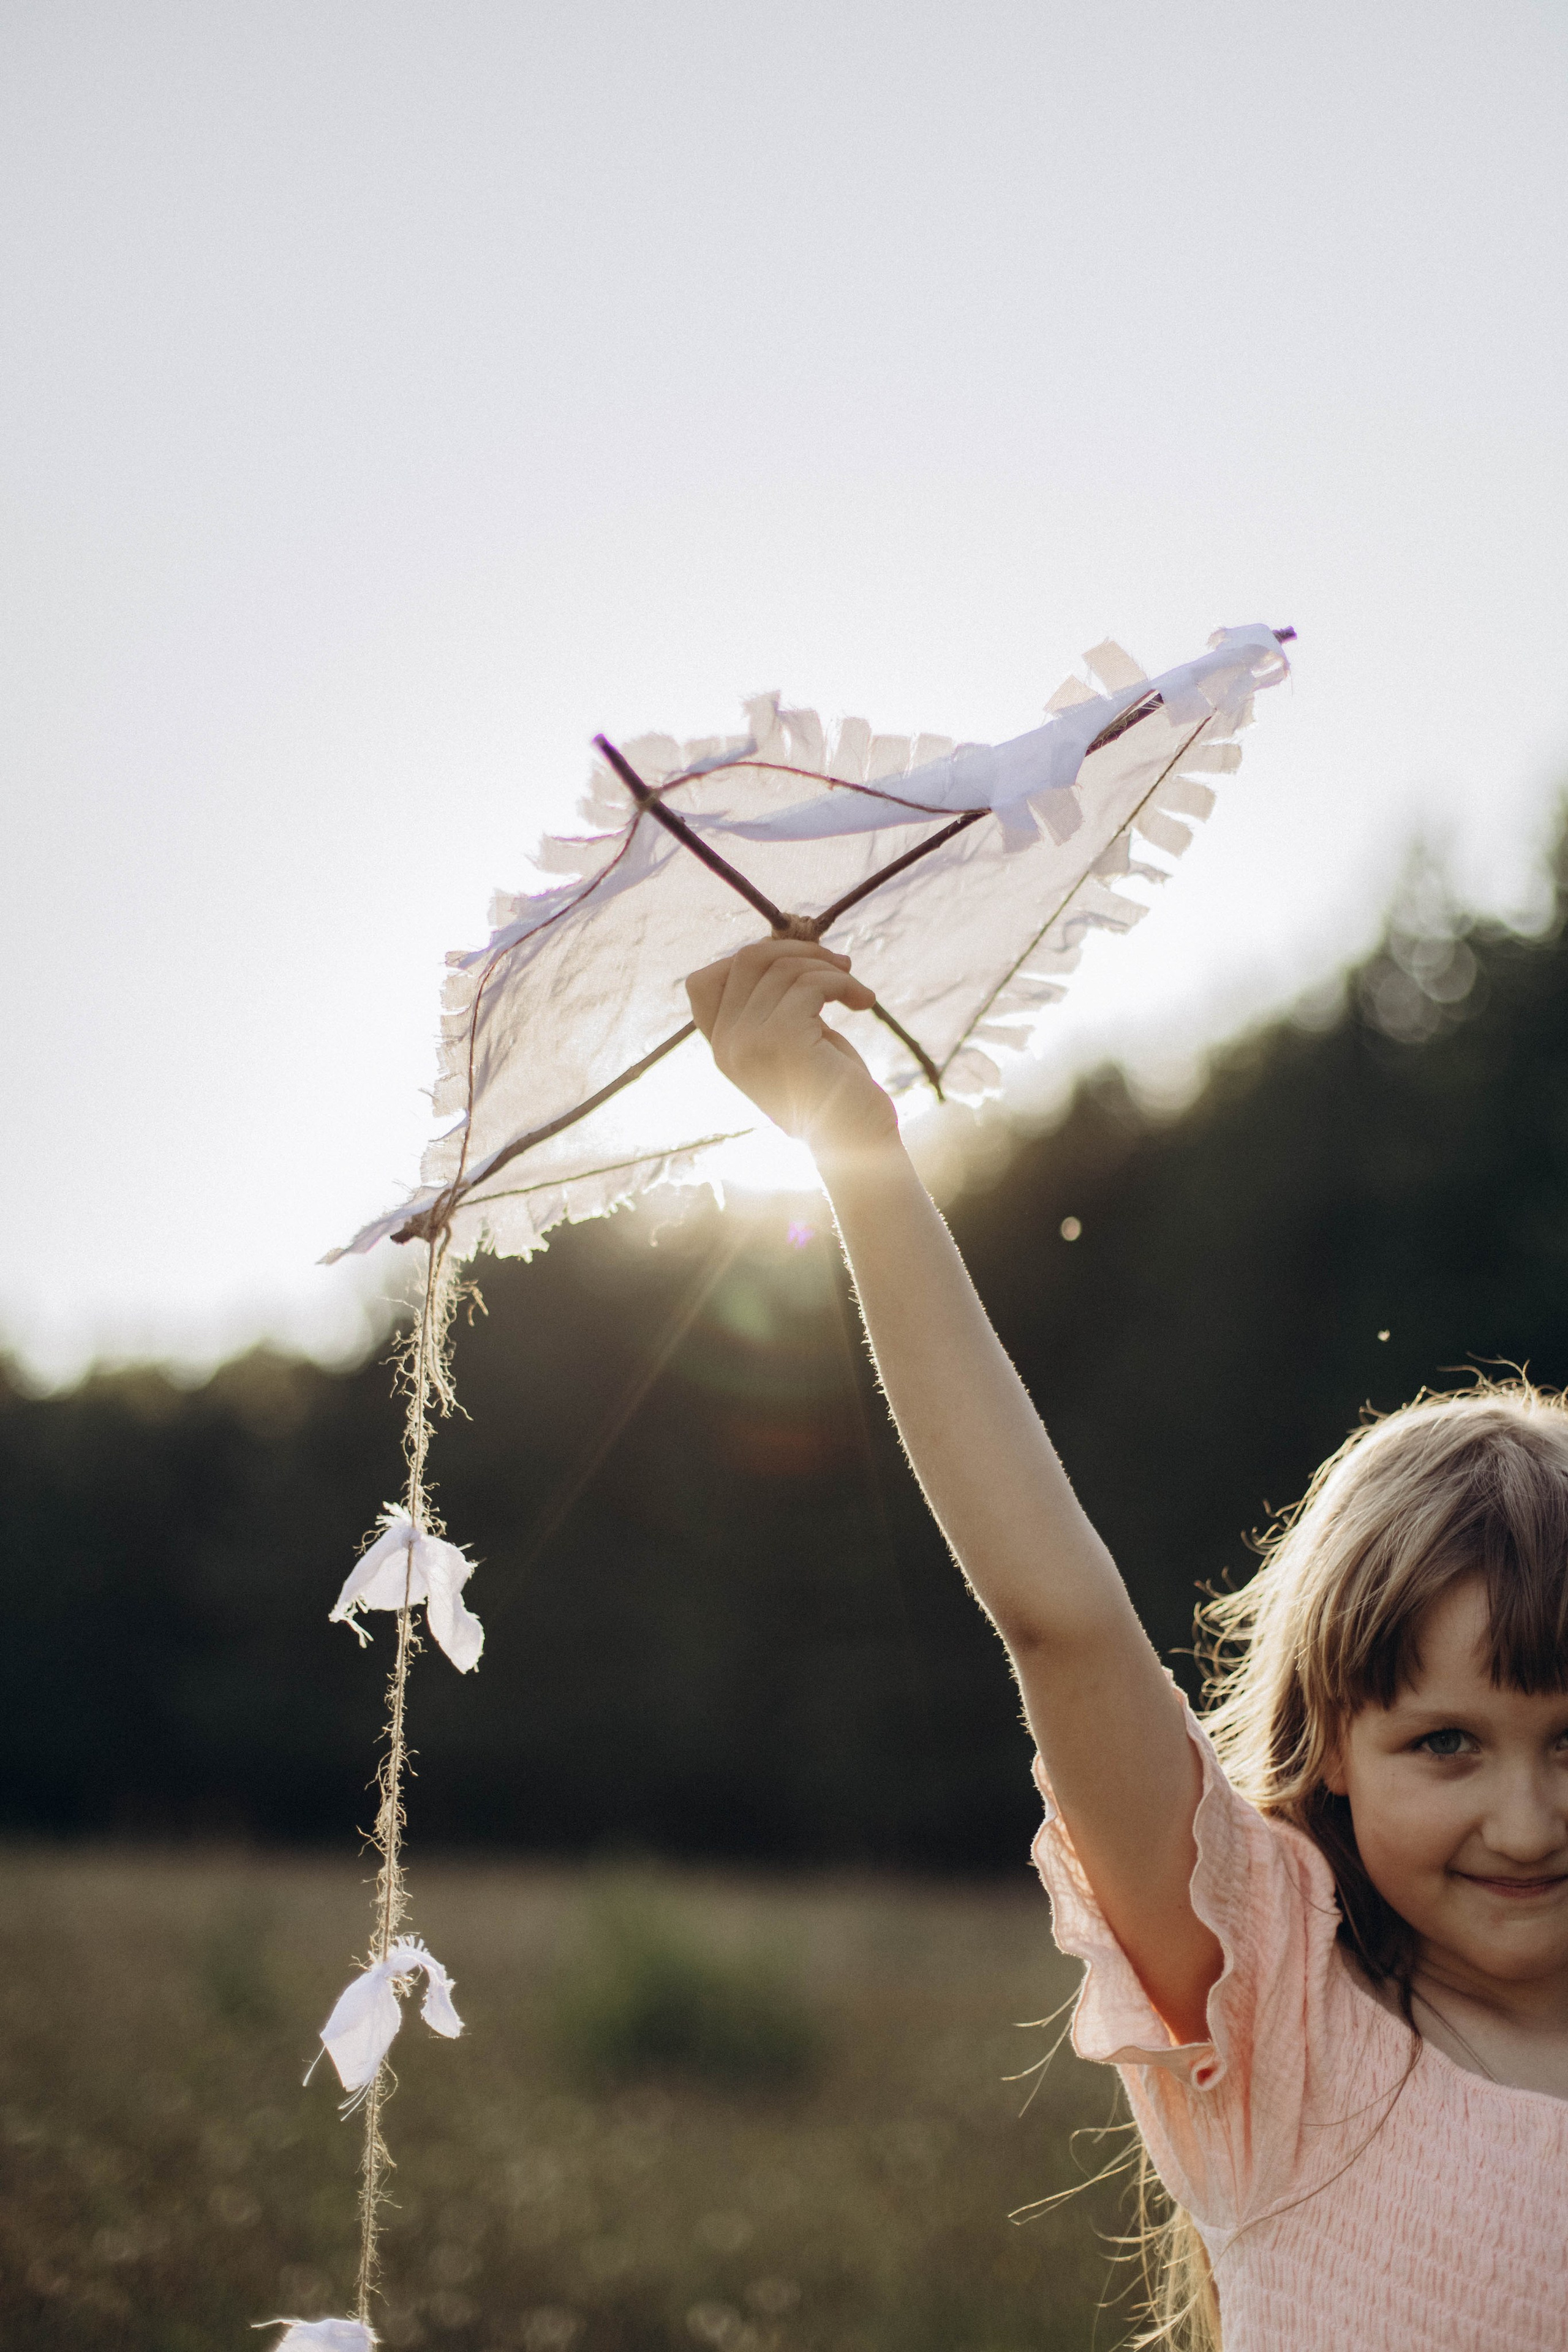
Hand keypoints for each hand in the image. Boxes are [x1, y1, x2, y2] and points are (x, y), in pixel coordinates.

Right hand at [686, 938, 899, 1158]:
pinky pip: (811, 983)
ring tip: (857, 991)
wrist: (857, 1144)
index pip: (704, 981)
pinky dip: (843, 983)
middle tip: (840, 965)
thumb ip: (774, 1002)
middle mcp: (727, 1045)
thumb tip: (786, 945)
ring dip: (829, 968)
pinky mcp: (782, 1038)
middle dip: (797, 951)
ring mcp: (749, 1042)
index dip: (749, 960)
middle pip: (746, 960)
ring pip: (783, 967)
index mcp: (722, 1047)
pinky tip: (864, 1002)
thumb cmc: (832, 1089)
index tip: (795, 966)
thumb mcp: (793, 1038)